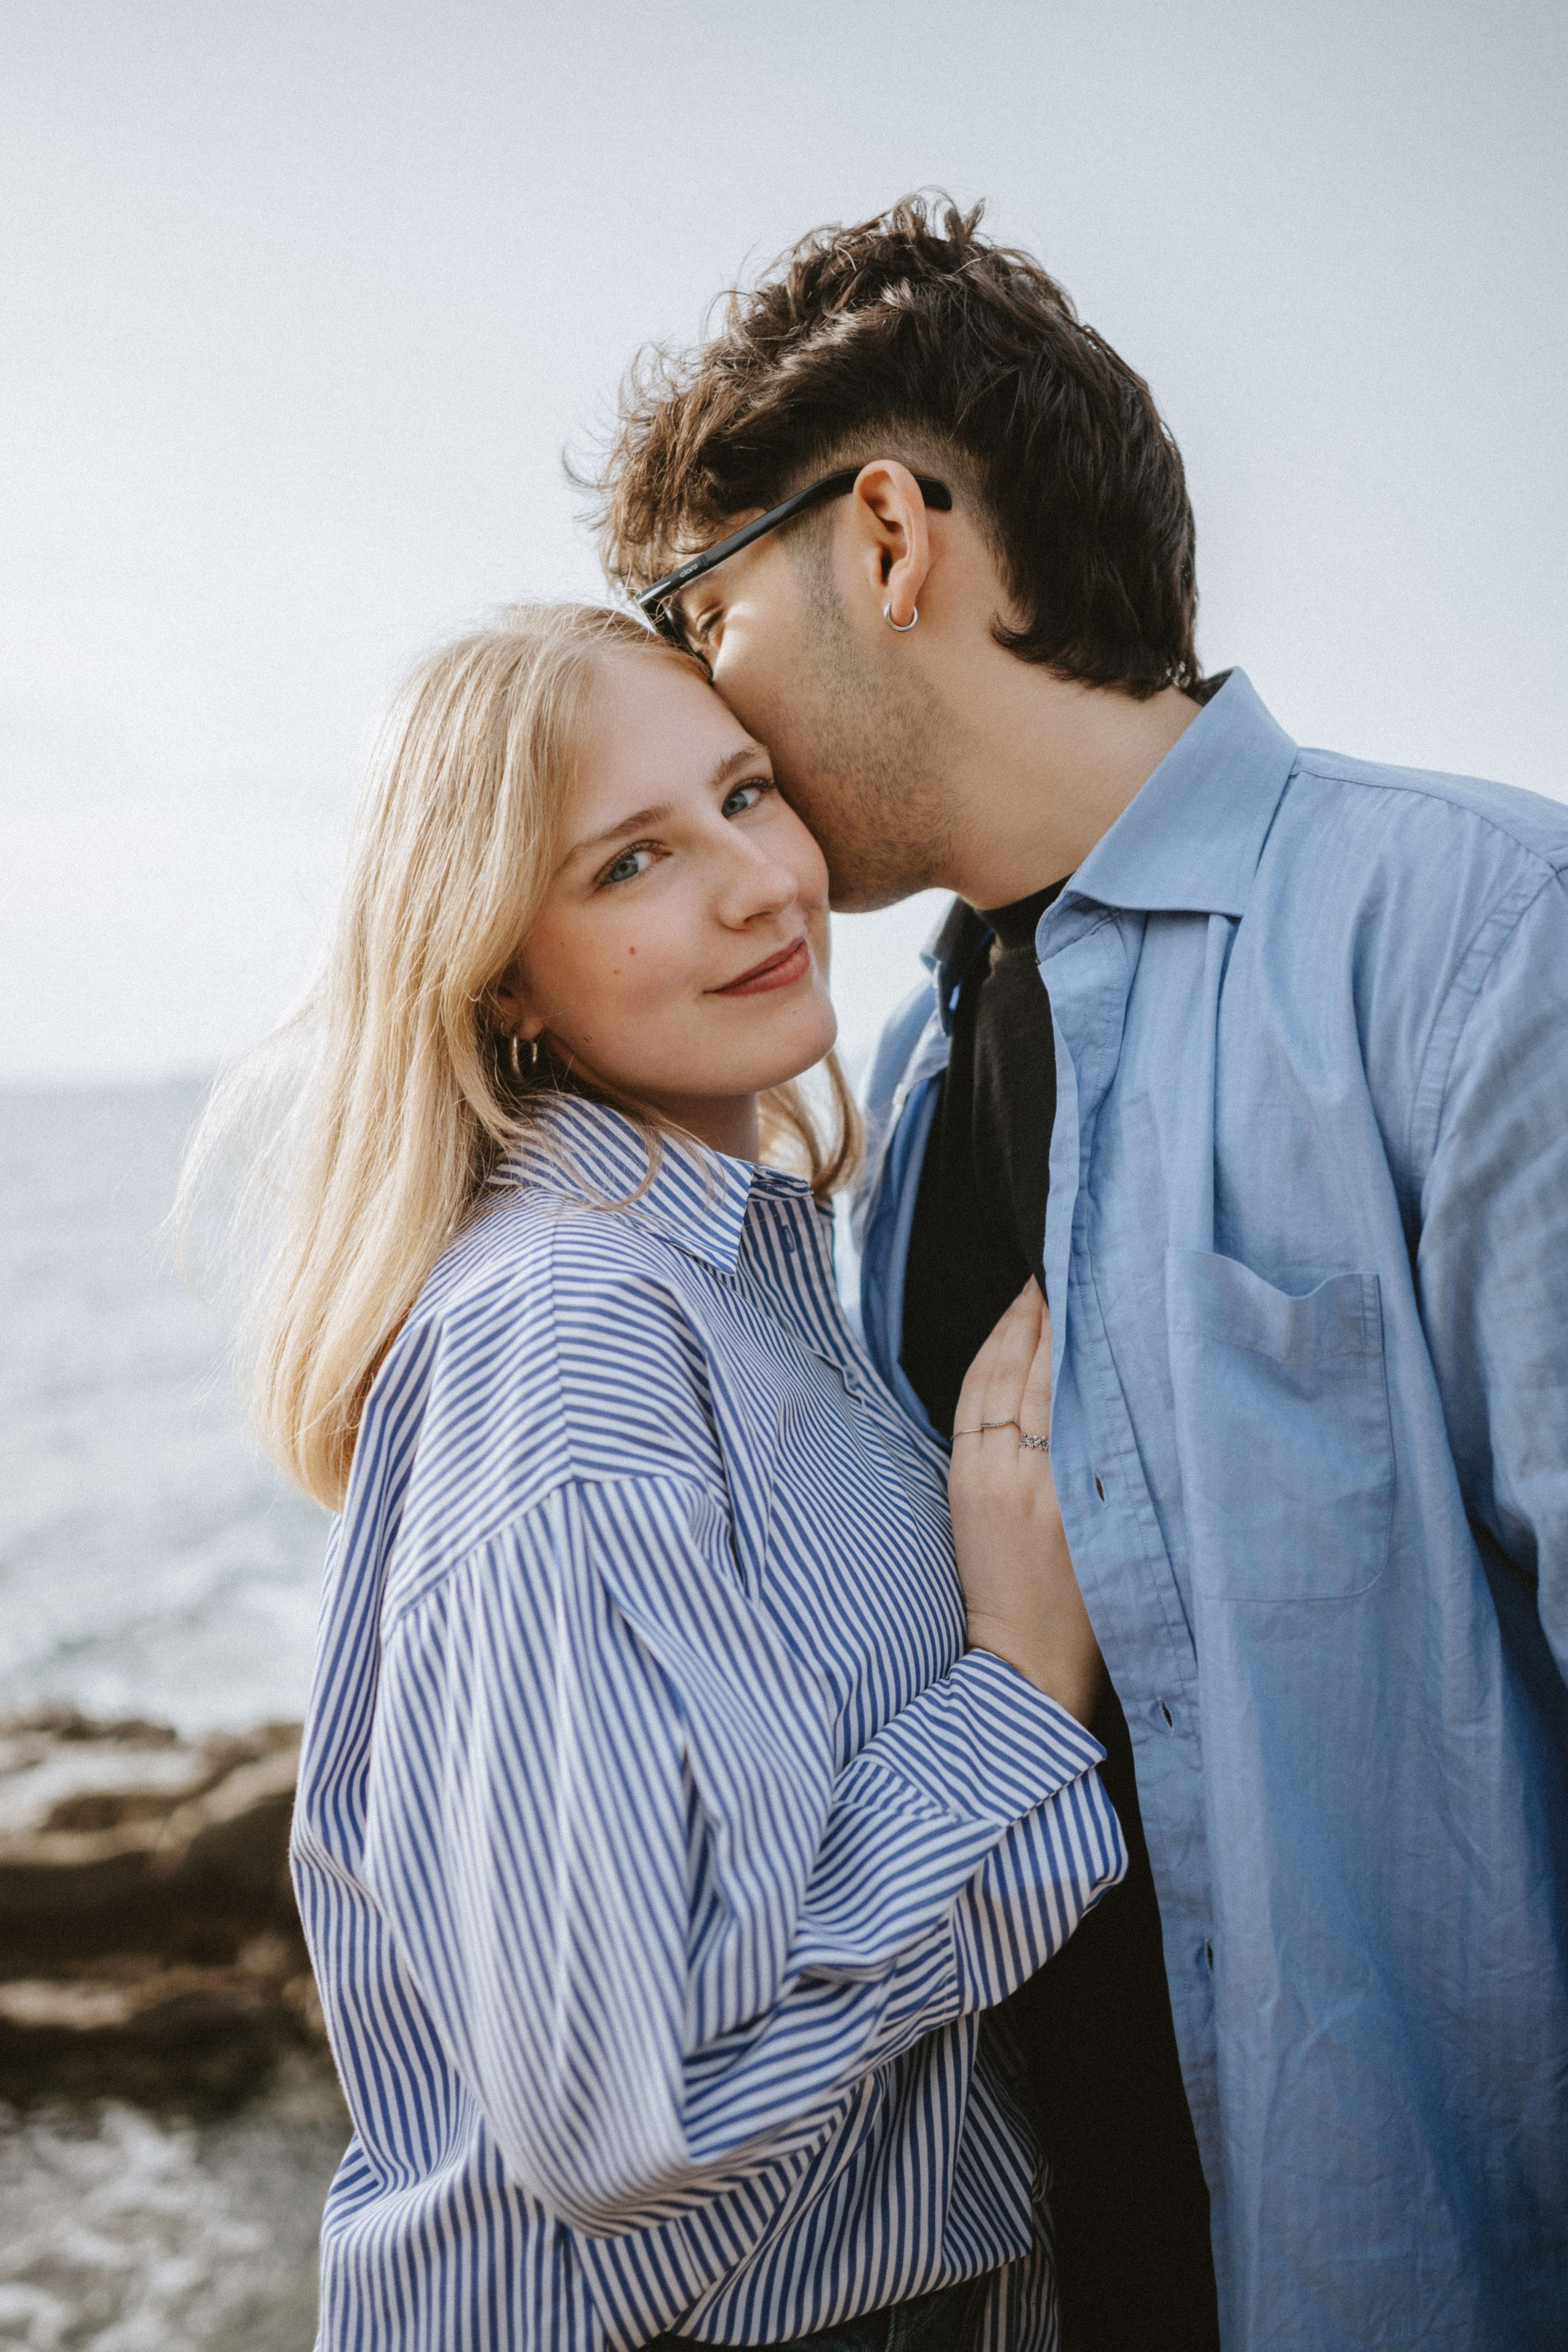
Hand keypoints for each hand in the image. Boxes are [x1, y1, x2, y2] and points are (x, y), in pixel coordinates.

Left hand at [947, 1280, 1102, 1725]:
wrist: (1028, 1666)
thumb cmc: (1094, 1610)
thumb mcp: (1122, 1534)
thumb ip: (1118, 1464)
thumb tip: (1121, 1391)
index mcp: (1069, 1488)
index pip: (1069, 1384)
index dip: (1074, 1329)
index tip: (1089, 1284)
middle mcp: (1022, 1475)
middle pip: (1029, 1370)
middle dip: (1042, 1314)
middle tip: (1060, 1265)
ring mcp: (983, 1477)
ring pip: (994, 1379)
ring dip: (1010, 1328)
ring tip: (1032, 1290)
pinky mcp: (961, 1484)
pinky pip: (969, 1404)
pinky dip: (984, 1362)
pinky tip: (1000, 1335)